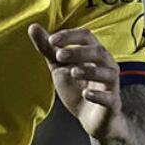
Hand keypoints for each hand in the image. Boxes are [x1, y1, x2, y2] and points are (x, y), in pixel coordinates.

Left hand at [29, 23, 122, 139]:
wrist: (90, 118)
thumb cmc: (77, 88)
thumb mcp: (59, 67)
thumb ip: (47, 48)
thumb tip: (32, 27)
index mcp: (93, 54)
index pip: (86, 36)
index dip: (70, 36)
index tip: (52, 40)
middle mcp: (106, 65)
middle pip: (98, 52)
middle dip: (79, 51)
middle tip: (59, 55)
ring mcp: (111, 85)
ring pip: (108, 73)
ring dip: (90, 71)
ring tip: (72, 72)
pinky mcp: (112, 104)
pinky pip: (109, 98)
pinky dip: (98, 95)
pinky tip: (85, 94)